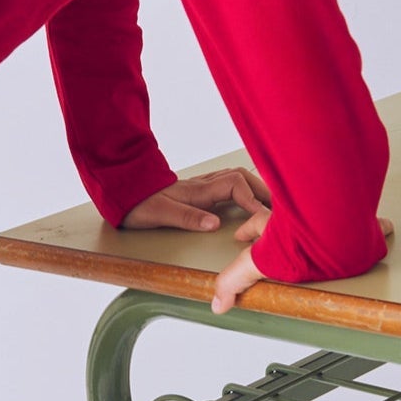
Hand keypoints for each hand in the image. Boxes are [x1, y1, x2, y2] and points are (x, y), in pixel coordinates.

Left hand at [120, 167, 271, 230]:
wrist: (123, 192)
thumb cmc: (139, 203)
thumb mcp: (159, 214)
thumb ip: (187, 218)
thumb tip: (215, 223)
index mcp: (198, 191)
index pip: (235, 185)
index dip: (252, 199)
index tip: (263, 217)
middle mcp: (203, 185)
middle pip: (241, 177)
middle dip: (262, 190)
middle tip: (277, 209)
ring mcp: (202, 186)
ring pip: (236, 178)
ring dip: (255, 188)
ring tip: (270, 205)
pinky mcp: (199, 191)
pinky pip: (229, 184)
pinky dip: (244, 190)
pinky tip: (249, 202)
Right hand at [212, 212, 394, 314]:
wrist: (334, 229)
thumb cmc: (300, 240)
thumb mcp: (258, 264)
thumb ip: (235, 282)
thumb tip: (217, 303)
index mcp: (277, 225)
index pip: (255, 225)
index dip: (247, 231)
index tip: (242, 235)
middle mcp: (303, 217)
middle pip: (290, 215)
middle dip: (286, 218)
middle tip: (289, 225)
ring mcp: (330, 217)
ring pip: (328, 214)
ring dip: (328, 219)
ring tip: (333, 228)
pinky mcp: (357, 223)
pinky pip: (372, 222)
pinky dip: (377, 225)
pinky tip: (384, 228)